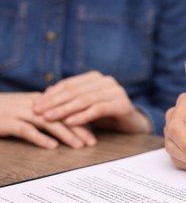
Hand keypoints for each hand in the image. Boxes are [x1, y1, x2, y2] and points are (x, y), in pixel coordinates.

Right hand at [0, 93, 95, 148]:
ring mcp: (20, 113)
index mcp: (41, 102)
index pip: (67, 111)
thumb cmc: (5, 110)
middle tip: (93, 142)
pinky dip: (40, 138)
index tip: (95, 134)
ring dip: (66, 135)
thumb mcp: (28, 110)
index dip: (82, 122)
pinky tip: (52, 147)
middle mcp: (34, 106)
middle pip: (61, 116)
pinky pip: (26, 130)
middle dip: (79, 129)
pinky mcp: (7, 122)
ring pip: (48, 123)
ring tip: (79, 146)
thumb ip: (47, 114)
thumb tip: (67, 124)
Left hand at [33, 71, 151, 133]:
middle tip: (38, 111)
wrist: (133, 124)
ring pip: (85, 100)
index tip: (36, 104)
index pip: (69, 84)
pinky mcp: (122, 104)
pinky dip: (83, 116)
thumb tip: (47, 91)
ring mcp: (115, 91)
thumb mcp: (87, 105)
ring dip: (65, 109)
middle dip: (54, 102)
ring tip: (50, 118)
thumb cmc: (107, 115)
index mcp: (96, 78)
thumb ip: (71, 98)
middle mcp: (106, 81)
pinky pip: (98, 109)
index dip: (51, 94)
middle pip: (75, 91)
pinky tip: (70, 122)